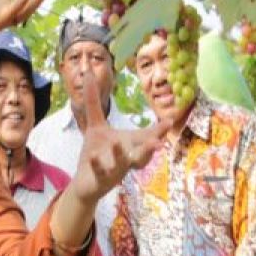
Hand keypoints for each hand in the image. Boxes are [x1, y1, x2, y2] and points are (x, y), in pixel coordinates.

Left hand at [69, 70, 168, 206]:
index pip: (146, 137)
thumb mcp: (97, 125)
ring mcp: (113, 170)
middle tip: (158, 142)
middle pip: (141, 155)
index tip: (169, 121)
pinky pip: (100, 172)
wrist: (87, 183)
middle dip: (149, 148)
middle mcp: (125, 159)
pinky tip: (94, 156)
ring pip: (121, 164)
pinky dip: (98, 165)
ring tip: (117, 143)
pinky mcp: (99, 178)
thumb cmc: (98, 152)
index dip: (158, 130)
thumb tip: (88, 72)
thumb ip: (93, 100)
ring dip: (121, 155)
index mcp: (130, 146)